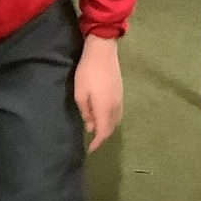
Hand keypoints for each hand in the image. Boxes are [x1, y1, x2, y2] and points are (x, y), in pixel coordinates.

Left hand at [74, 34, 122, 152]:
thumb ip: (86, 111)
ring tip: (97, 129)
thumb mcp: (80, 93)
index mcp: (105, 108)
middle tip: (93, 141)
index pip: (104, 132)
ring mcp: (120, 98)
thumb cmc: (88, 72)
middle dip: (103, 136)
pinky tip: (103, 116)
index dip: (98, 143)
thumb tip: (90, 126)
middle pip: (112, 127)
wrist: (103, 51)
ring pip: (116, 120)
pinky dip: (111, 119)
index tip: (90, 149)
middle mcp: (115, 106)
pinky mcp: (120, 91)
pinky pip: (117, 112)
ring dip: (108, 127)